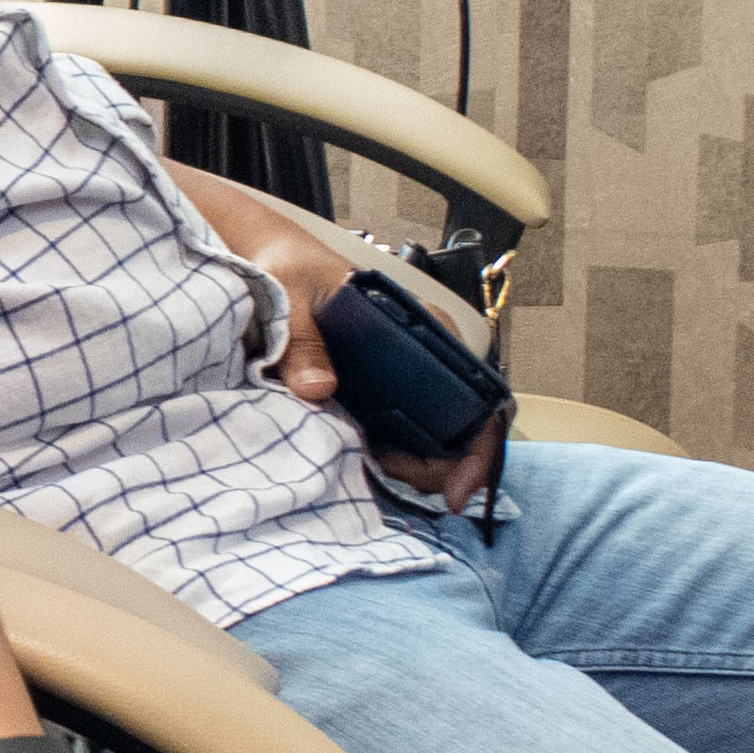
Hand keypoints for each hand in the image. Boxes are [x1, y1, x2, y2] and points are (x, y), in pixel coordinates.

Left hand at [187, 183, 507, 504]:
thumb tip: (319, 391)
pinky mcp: (380, 391)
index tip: (456, 488)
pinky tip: (374, 469)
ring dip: (420, 467)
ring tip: (384, 478)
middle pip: (462, 424)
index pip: (476, 389)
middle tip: (402, 485)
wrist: (274, 264)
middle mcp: (427, 354)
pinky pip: (404, 433)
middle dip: (443, 467)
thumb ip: (302, 340)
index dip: (478, 444)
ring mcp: (407, 376)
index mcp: (423, 324)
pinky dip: (398, 458)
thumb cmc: (293, 270)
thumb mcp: (292, 297)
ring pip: (436, 435)